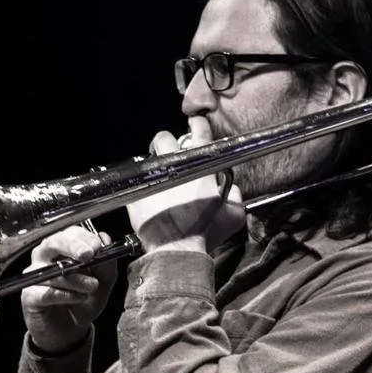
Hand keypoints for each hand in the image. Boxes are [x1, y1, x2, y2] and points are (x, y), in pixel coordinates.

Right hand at [20, 224, 117, 353]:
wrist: (69, 331)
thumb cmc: (82, 303)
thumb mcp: (103, 284)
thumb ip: (106, 264)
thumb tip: (105, 240)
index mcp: (63, 250)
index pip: (70, 233)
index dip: (83, 237)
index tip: (98, 246)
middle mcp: (45, 258)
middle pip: (53, 242)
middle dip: (72, 246)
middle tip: (89, 255)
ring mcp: (35, 276)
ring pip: (52, 269)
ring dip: (76, 279)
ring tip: (92, 287)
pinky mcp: (29, 296)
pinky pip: (46, 291)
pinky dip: (65, 294)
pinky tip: (78, 298)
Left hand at [125, 129, 244, 252]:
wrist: (176, 249)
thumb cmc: (205, 232)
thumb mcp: (233, 215)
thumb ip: (236, 196)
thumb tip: (233, 190)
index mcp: (200, 164)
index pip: (200, 130)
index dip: (198, 123)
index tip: (195, 123)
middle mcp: (174, 164)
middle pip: (165, 138)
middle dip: (167, 144)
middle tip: (171, 155)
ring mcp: (152, 176)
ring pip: (148, 158)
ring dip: (154, 164)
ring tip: (158, 177)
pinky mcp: (135, 192)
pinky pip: (135, 182)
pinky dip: (141, 187)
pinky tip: (147, 197)